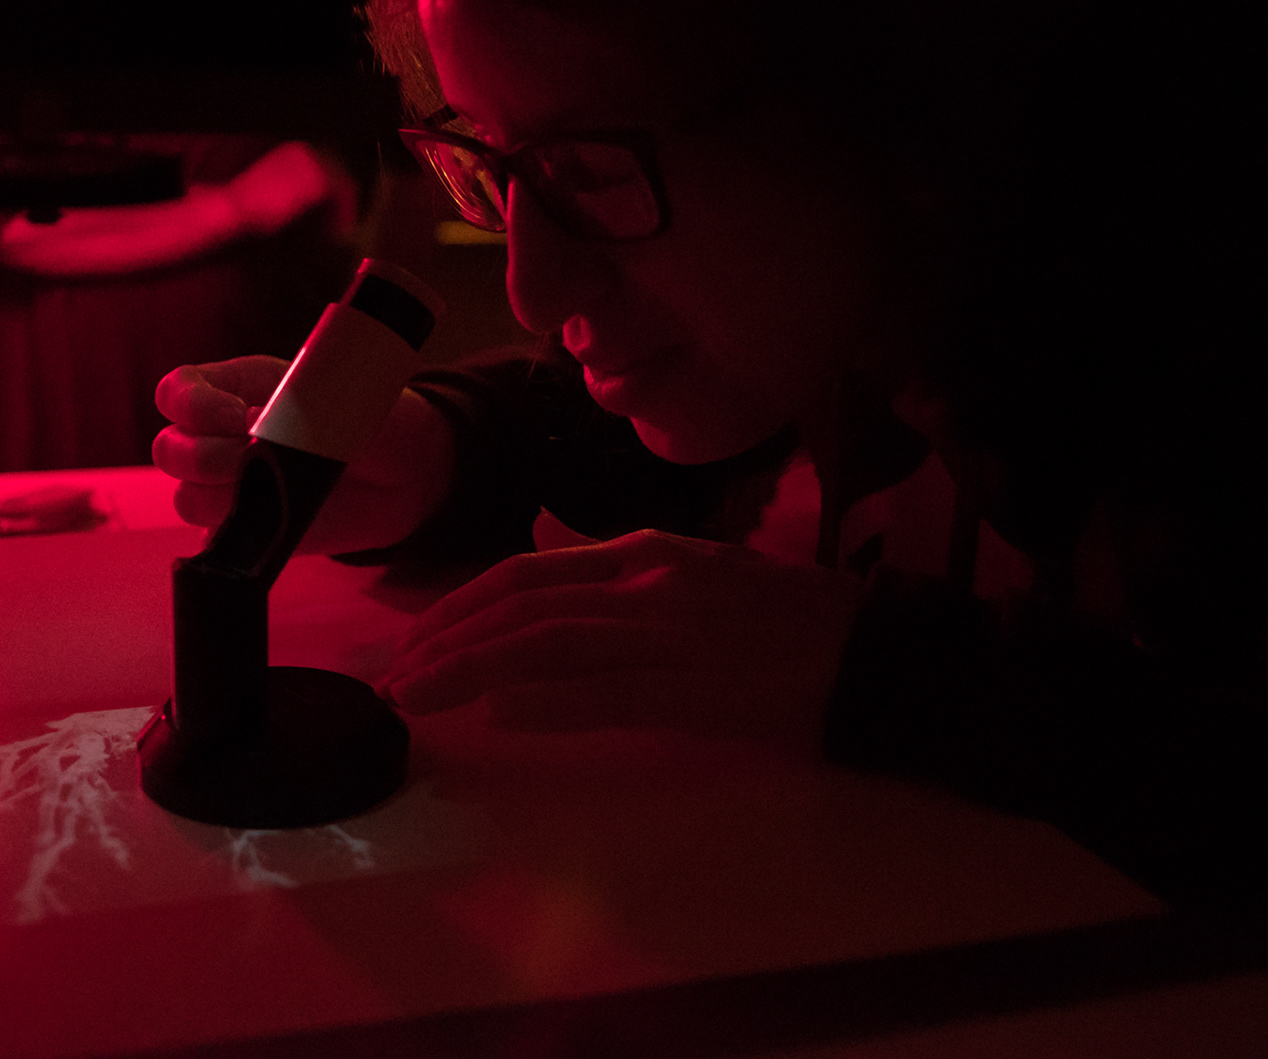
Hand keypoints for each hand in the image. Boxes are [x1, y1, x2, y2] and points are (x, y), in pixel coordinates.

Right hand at [151, 356, 455, 554]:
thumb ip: (303, 407)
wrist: (400, 475)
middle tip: (258, 456)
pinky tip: (276, 521)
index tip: (241, 416)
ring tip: (277, 489)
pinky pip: (216, 541)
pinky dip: (239, 535)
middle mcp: (218, 437)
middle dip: (207, 456)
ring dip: (223, 497)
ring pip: (186, 498)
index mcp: (234, 388)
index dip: (194, 405)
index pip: (177, 392)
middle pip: (169, 449)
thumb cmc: (368, 421)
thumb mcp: (344, 397)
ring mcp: (228, 488)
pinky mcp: (246, 531)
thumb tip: (263, 433)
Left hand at [381, 529, 863, 738]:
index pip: (526, 571)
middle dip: (445, 641)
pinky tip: (498, 715)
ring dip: (469, 672)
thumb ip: (618, 571)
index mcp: (645, 552)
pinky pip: (608, 694)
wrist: (875, 650)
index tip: (415, 637)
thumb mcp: (695, 570)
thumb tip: (547, 561)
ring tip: (415, 699)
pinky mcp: (699, 689)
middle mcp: (647, 582)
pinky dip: (547, 703)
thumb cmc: (786, 618)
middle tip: (393, 678)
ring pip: (547, 645)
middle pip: (521, 607)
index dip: (459, 605)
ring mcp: (672, 633)